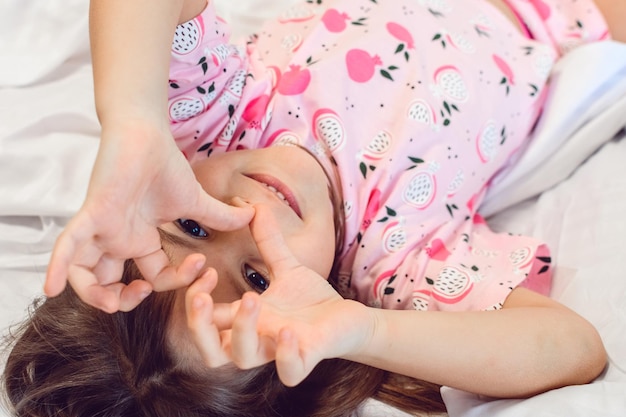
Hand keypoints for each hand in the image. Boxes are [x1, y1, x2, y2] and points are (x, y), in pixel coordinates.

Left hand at [44, 123, 253, 311]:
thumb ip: (220, 215)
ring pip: (84, 274)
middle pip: (110, 284)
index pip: (156, 274)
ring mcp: (103, 229)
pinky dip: (58, 266)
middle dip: (125, 300)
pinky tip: (51, 286)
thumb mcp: (195, 201)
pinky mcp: (93, 214)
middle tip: (145, 292)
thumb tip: (253, 215)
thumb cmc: (164, 165)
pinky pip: (69, 244)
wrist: (147, 135)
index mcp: (141, 239)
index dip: (178, 280)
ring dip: (95, 296)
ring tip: (116, 300)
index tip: (202, 267)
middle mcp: (118, 239)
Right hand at [185, 204, 371, 385]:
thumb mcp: (285, 266)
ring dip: (241, 330)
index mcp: (245, 319)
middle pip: (210, 352)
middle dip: (198, 326)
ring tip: (251, 298)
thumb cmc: (311, 300)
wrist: (348, 318)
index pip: (205, 319)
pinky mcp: (307, 357)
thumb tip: (250, 204)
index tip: (203, 266)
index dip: (194, 298)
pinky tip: (288, 332)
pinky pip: (289, 372)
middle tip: (200, 297)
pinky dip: (285, 357)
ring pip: (243, 358)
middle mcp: (256, 338)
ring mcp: (279, 350)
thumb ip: (267, 240)